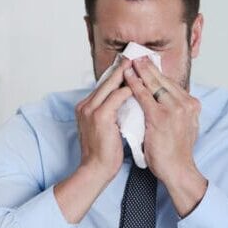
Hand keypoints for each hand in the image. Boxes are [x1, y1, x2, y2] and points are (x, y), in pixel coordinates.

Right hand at [54, 58, 132, 223]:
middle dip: (123, 68)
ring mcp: (90, 110)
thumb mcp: (107, 128)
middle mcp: (85, 105)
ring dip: (128, 75)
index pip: (104, 85)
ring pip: (111, 85)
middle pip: (106, 80)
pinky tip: (141, 86)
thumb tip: (127, 103)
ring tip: (142, 66)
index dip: (118, 74)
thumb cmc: (104, 153)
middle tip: (138, 57)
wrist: (95, 170)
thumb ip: (112, 113)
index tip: (132, 65)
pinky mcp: (99, 116)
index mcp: (85, 107)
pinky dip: (129, 90)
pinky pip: (117, 97)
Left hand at [124, 57, 206, 216]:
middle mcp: (186, 104)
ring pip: (154, 84)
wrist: (178, 170)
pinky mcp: (161, 116)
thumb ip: (177, 112)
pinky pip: (144, 96)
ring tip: (129, 62)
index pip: (172, 84)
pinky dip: (134, 85)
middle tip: (137, 56)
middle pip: (163, 80)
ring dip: (140, 71)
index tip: (148, 63)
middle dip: (148, 67)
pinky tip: (127, 78)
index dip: (158, 73)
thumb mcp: (184, 127)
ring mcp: (175, 109)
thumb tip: (167, 102)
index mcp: (192, 105)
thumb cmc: (177, 153)